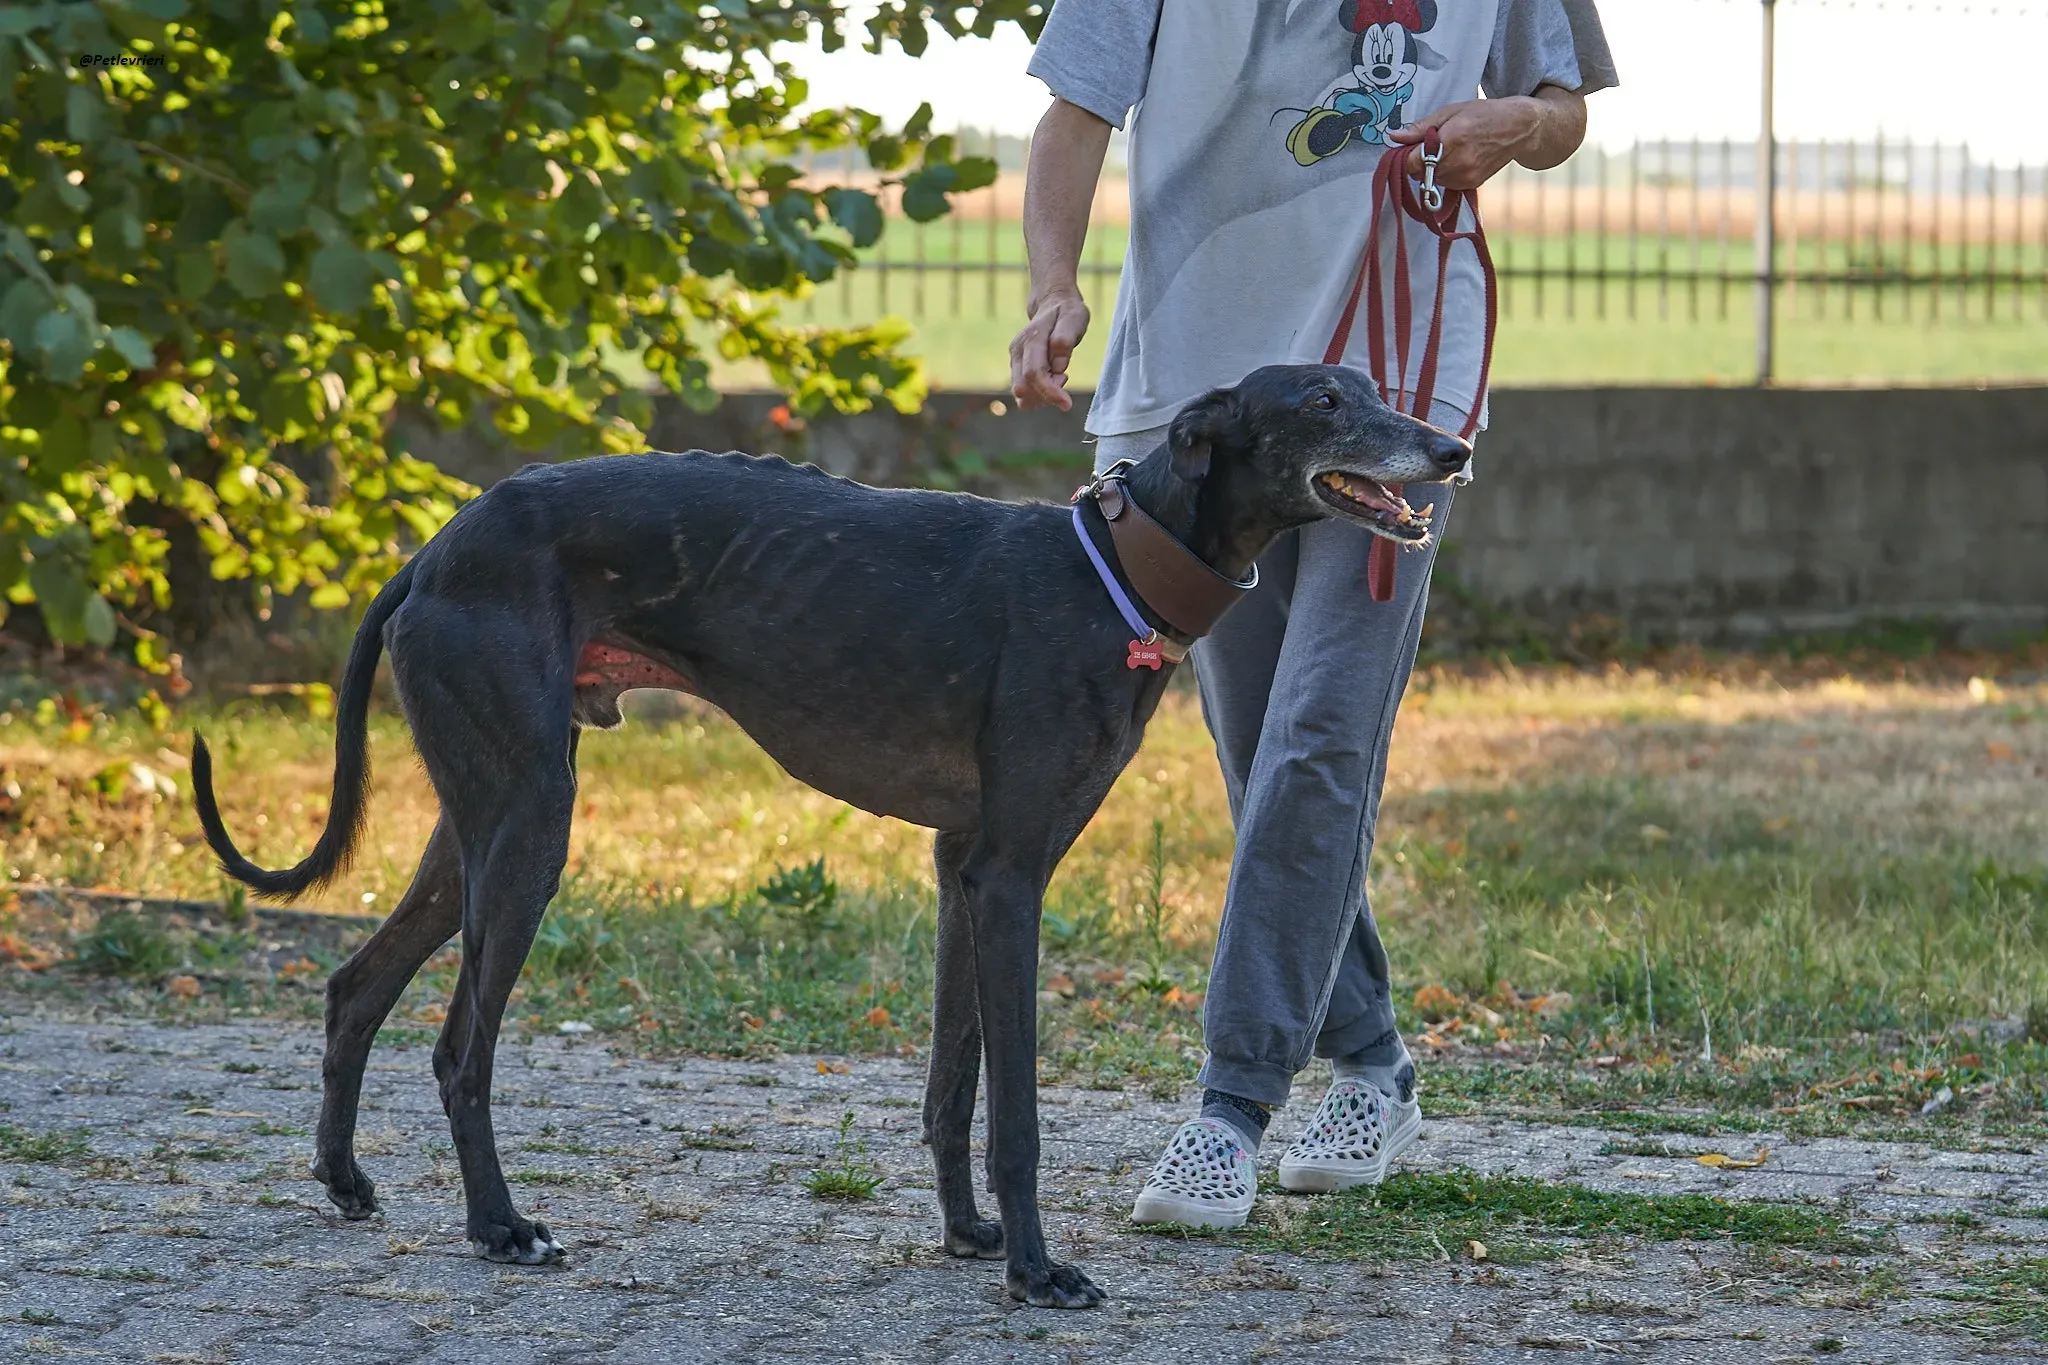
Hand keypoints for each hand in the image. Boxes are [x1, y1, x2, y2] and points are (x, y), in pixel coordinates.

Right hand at [1009, 287, 1090, 411]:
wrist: (1053, 303)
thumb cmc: (1067, 312)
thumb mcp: (1074, 319)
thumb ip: (1065, 339)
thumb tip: (1058, 365)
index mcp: (1031, 339)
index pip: (1034, 374)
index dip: (1049, 392)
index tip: (1067, 404)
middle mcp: (1017, 350)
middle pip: (1024, 388)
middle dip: (1046, 395)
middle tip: (1066, 377)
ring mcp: (1015, 359)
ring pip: (1022, 393)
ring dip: (1043, 396)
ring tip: (1060, 375)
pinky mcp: (1017, 367)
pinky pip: (1024, 391)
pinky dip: (1040, 394)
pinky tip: (1053, 379)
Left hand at [1387, 95, 1546, 190]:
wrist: (1517, 128)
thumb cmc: (1483, 114)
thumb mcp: (1450, 112)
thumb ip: (1420, 128)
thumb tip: (1394, 136)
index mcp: (1450, 141)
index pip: (1412, 163)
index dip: (1408, 156)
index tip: (1412, 147)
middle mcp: (1457, 163)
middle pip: (1420, 173)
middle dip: (1420, 161)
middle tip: (1435, 144)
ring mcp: (1465, 177)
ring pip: (1432, 180)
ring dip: (1433, 168)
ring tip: (1450, 150)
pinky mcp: (1471, 185)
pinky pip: (1446, 184)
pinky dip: (1446, 174)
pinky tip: (1459, 159)